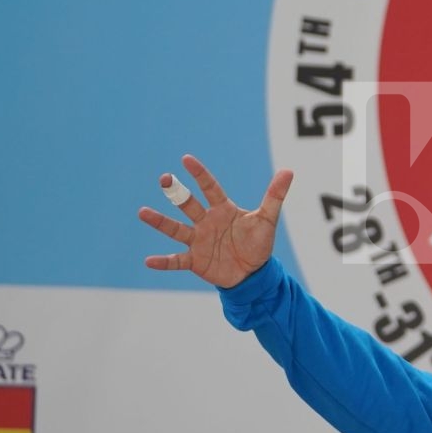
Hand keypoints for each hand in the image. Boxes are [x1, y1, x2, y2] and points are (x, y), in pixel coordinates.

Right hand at [136, 154, 293, 288]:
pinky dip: (163, 262)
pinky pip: (176, 260)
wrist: (253, 273)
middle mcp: (206, 222)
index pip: (210, 187)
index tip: (186, 159)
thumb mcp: (267, 219)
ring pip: (176, 229)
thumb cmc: (258, 243)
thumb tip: (289, 171)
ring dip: (160, 222)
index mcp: (222, 209)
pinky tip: (149, 261)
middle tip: (165, 179)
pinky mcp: (195, 260)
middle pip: (188, 204)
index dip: (199, 174)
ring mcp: (198, 241)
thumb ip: (275, 196)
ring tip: (143, 212)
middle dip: (176, 192)